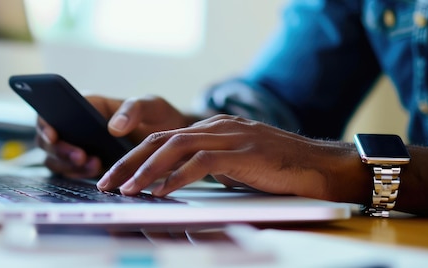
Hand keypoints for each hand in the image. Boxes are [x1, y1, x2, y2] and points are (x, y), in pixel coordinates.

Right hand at [36, 95, 190, 177]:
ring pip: (57, 159)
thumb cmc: (160, 118)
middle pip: (50, 139)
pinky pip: (72, 173)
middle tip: (81, 156)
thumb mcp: (153, 106)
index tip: (53, 134)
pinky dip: (79, 174)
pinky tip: (96, 171)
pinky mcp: (87, 166)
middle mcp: (78, 126)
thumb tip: (113, 126)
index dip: (45, 122)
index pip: (53, 110)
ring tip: (94, 164)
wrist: (171, 142)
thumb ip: (134, 109)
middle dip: (60, 150)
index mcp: (88, 105)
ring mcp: (81, 147)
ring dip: (69, 164)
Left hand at [97, 114, 366, 201]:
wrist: (321, 168)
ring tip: (126, 189)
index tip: (114, 176)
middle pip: (160, 139)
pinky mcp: (242, 152)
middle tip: (106, 182)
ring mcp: (229, 137)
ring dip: (146, 171)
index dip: (134, 157)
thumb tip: (177, 185)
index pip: (163, 138)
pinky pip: (201, 162)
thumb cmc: (279, 172)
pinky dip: (177, 177)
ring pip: (175, 148)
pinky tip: (161, 191)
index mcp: (212, 129)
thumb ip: (208, 169)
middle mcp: (216, 127)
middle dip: (128, 162)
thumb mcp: (235, 169)